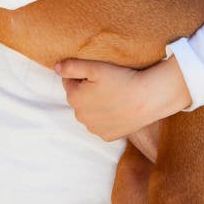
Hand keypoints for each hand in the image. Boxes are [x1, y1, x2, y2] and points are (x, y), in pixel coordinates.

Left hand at [55, 56, 191, 140]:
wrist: (148, 99)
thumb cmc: (121, 79)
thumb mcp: (95, 66)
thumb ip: (71, 66)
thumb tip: (56, 68)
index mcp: (74, 98)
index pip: (69, 82)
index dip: (82, 74)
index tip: (97, 72)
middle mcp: (80, 117)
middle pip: (79, 98)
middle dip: (87, 90)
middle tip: (107, 82)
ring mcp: (94, 129)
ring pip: (90, 111)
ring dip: (96, 104)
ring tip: (114, 94)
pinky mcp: (108, 136)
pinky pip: (101, 123)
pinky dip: (106, 116)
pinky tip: (118, 107)